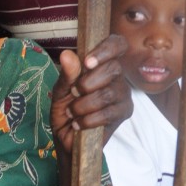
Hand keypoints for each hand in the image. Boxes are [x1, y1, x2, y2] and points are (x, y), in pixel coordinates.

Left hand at [50, 34, 131, 153]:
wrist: (68, 141)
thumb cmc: (66, 112)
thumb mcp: (60, 92)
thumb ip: (66, 75)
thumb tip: (67, 54)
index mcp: (102, 64)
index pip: (117, 44)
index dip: (106, 49)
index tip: (88, 62)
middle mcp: (117, 76)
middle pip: (113, 68)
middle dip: (87, 84)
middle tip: (74, 94)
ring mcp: (123, 94)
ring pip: (109, 93)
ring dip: (84, 105)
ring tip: (72, 113)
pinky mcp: (124, 113)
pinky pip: (109, 113)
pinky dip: (88, 119)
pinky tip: (79, 124)